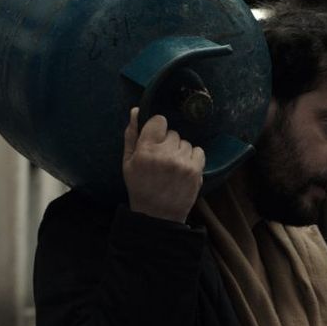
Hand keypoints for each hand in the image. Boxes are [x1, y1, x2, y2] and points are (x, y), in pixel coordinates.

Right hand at [122, 108, 204, 222]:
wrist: (158, 215)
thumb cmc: (140, 186)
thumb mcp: (128, 162)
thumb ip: (131, 135)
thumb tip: (136, 111)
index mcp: (145, 150)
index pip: (159, 121)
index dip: (157, 128)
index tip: (156, 138)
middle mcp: (165, 154)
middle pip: (173, 133)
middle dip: (167, 143)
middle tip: (162, 158)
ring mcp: (183, 162)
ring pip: (186, 142)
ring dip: (180, 151)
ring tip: (172, 166)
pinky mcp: (196, 170)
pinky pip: (198, 151)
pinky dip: (192, 157)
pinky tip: (183, 168)